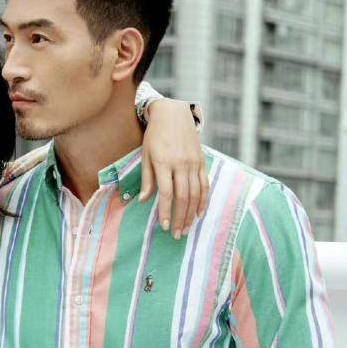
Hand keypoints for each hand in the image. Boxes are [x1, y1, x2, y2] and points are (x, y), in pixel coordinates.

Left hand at [140, 99, 207, 239]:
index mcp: (164, 162)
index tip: (164, 226)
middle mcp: (181, 163)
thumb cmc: (155, 136)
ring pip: (196, 193)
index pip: (167, 193)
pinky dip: (203, 200)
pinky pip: (205, 184)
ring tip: (187, 228)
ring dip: (192, 213)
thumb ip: (147, 179)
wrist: (174, 113)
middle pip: (183, 196)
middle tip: (177, 234)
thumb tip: (144, 201)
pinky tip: (199, 213)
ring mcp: (194, 162)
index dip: (166, 211)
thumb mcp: (145, 155)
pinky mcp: (202, 161)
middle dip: (180, 218)